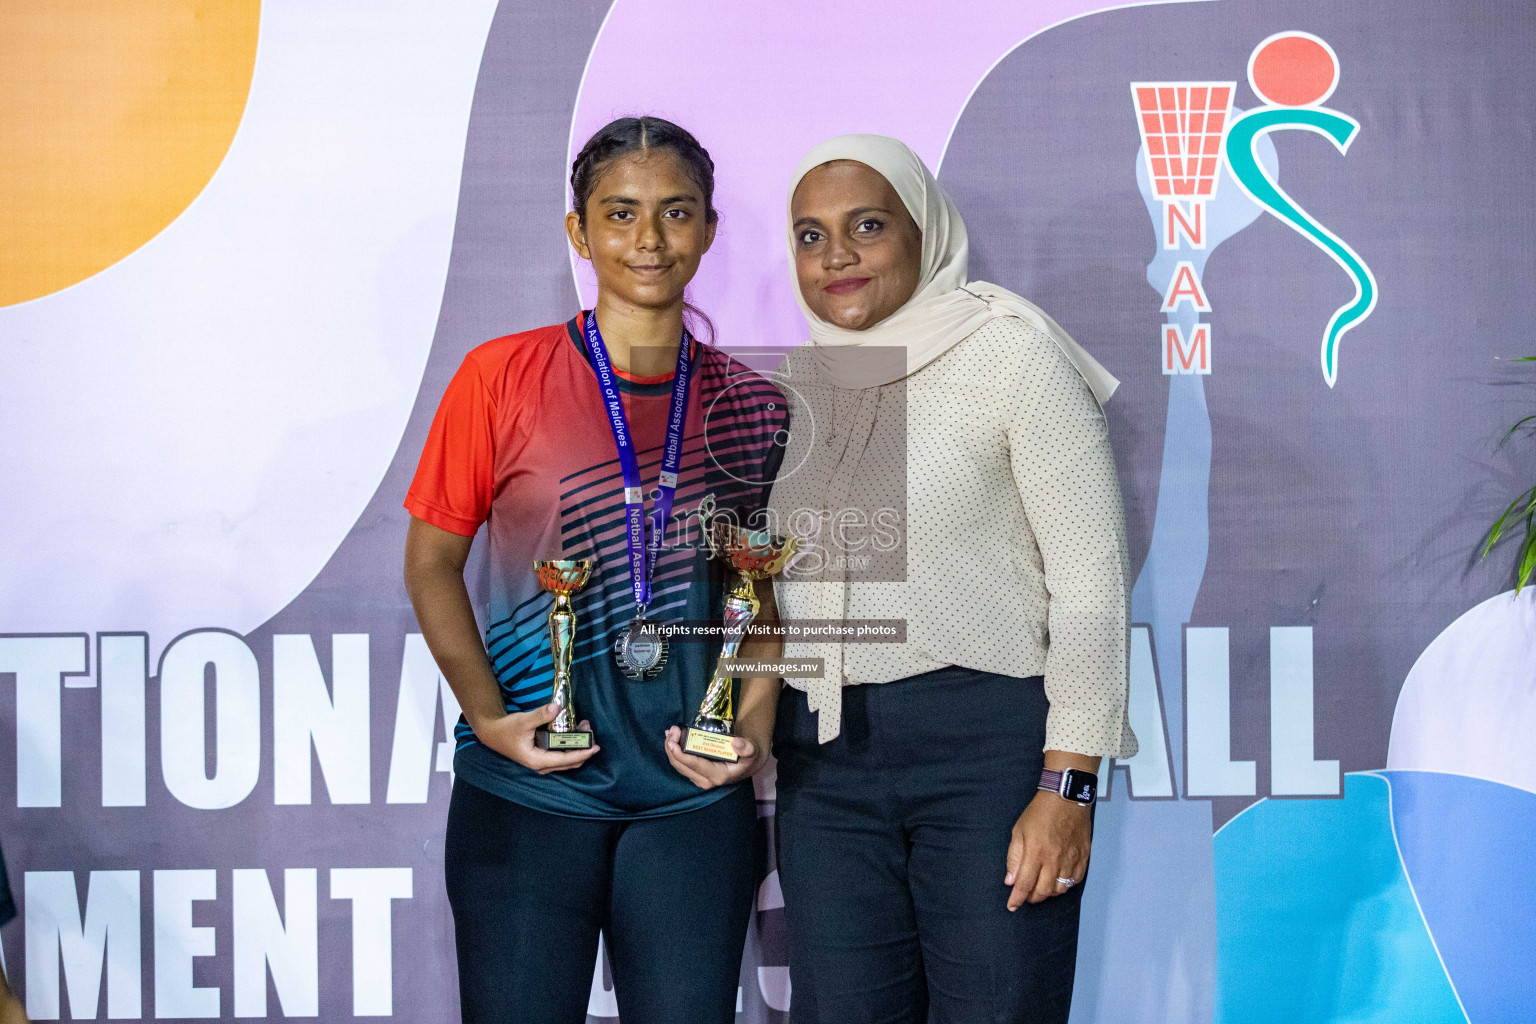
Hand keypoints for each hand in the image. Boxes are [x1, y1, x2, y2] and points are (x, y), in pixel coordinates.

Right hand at [471, 702, 598, 774]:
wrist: (493, 733)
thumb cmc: (507, 729)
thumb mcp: (523, 721)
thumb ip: (540, 715)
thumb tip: (557, 707)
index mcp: (537, 760)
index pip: (564, 760)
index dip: (581, 754)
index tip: (595, 747)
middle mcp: (542, 765)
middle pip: (569, 762)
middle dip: (582, 748)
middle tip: (590, 731)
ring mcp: (542, 762)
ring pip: (566, 759)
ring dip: (578, 745)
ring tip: (584, 727)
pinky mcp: (543, 755)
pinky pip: (561, 754)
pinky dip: (570, 743)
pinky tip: (574, 729)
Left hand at [663, 726, 763, 789]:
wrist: (747, 765)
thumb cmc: (748, 757)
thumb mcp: (752, 750)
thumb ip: (746, 747)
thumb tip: (735, 742)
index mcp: (718, 775)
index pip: (694, 765)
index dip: (680, 754)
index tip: (671, 741)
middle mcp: (706, 780)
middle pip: (681, 765)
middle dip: (672, 747)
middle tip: (672, 730)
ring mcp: (700, 779)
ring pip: (678, 766)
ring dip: (671, 749)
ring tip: (670, 731)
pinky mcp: (697, 775)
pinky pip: (681, 765)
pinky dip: (674, 752)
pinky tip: (671, 739)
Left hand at [1004, 790, 1091, 908]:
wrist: (1066, 797)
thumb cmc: (1040, 812)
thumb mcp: (1019, 831)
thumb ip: (1014, 857)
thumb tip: (1010, 881)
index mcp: (1036, 852)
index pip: (1025, 884)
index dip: (1017, 898)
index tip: (1012, 906)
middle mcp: (1055, 859)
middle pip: (1043, 891)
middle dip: (1032, 898)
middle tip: (1026, 894)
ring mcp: (1071, 859)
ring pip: (1060, 889)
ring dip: (1048, 893)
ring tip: (1041, 886)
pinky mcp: (1083, 857)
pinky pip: (1075, 880)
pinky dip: (1065, 885)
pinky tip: (1058, 880)